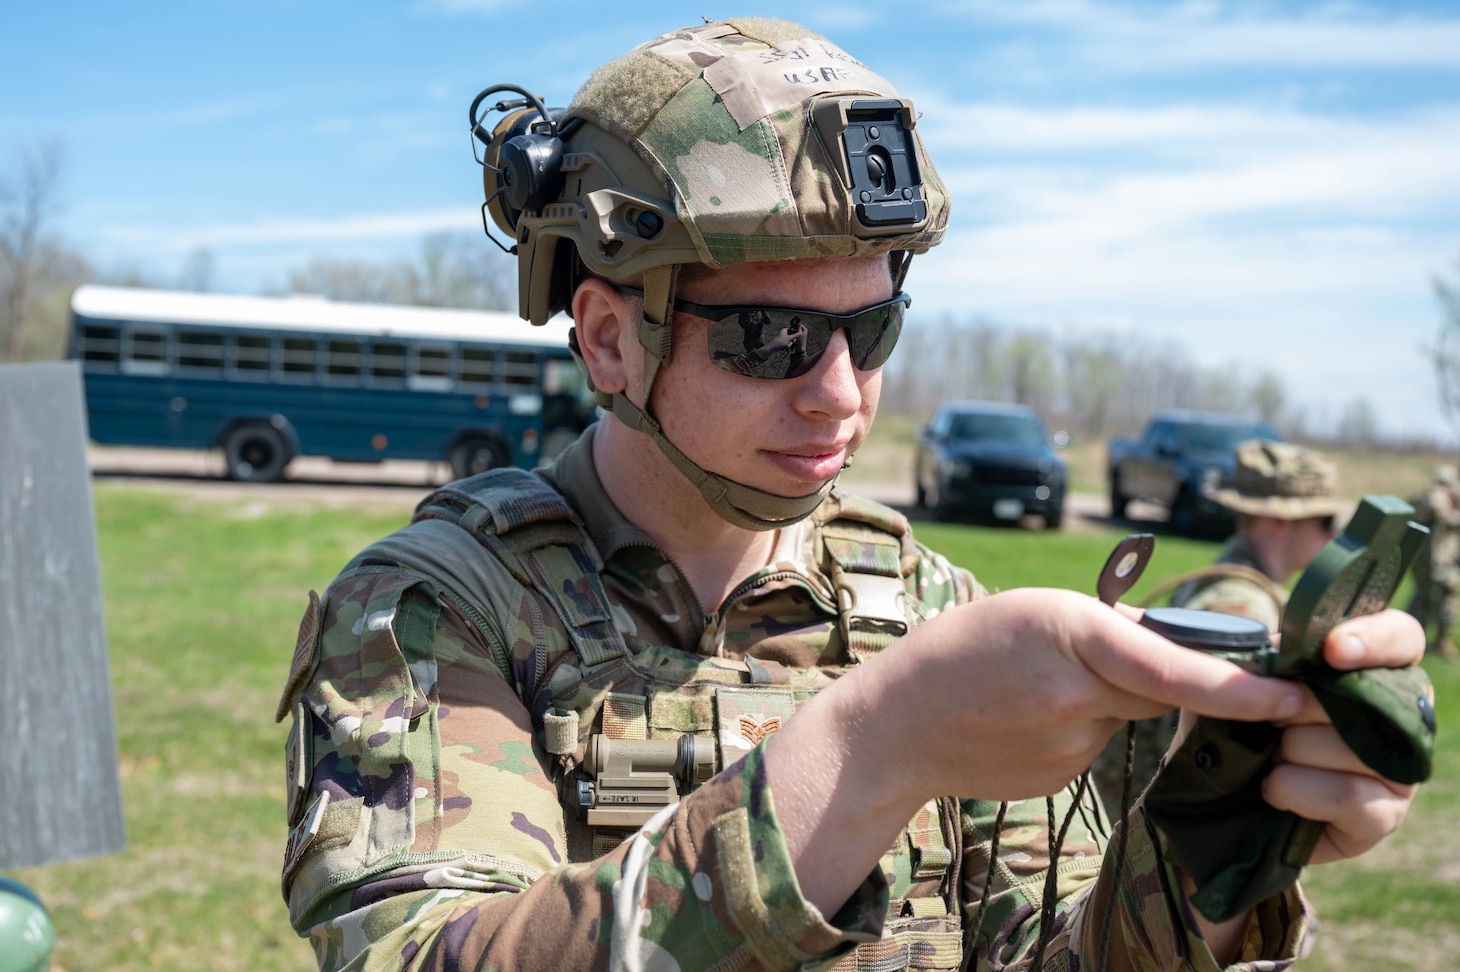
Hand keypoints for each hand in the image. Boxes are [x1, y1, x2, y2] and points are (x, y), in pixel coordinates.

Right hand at [767, 587, 1306, 917]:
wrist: (894, 726)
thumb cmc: (959, 651)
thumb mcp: (1032, 613)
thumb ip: (1106, 632)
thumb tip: (1175, 644)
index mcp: (1071, 636)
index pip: (1177, 668)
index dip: (1244, 688)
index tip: (1298, 698)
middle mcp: (1078, 695)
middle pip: (1160, 689)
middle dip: (1149, 674)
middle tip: (1081, 657)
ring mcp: (1070, 745)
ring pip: (1125, 718)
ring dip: (1103, 701)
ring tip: (1032, 691)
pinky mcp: (1062, 777)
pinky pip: (1097, 746)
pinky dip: (1077, 730)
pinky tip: (1025, 722)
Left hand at [1263, 608, 1423, 863]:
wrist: (1227, 791)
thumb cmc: (1245, 722)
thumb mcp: (1251, 681)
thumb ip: (1273, 659)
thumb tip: (1279, 661)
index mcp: (1375, 671)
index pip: (1401, 637)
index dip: (1373, 640)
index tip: (1332, 650)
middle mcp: (1399, 717)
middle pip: (1362, 696)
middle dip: (1297, 707)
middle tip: (1268, 721)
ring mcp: (1400, 769)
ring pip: (1349, 746)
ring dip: (1290, 752)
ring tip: (1271, 756)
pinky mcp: (1384, 816)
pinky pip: (1346, 794)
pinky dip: (1295, 789)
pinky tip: (1272, 787)